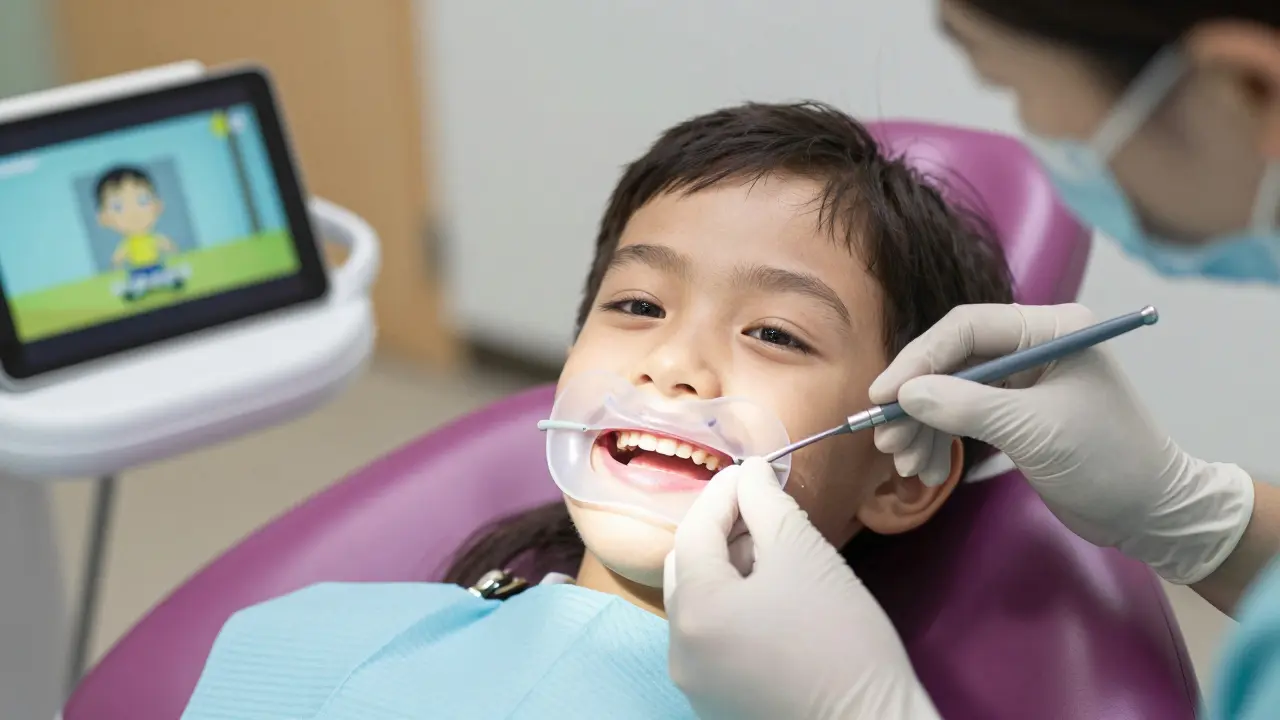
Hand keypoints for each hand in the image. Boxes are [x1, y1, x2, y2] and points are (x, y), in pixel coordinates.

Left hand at [664, 458, 938, 719]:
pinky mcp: (718, 701)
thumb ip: (768, 504)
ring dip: (729, 567)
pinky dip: (734, 606)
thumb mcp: (804, 555)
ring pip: (700, 603)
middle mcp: (680, 650)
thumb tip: (750, 473)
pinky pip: (713, 637)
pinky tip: (773, 595)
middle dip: (723, 530)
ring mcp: (696, 682)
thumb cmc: (842, 640)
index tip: (755, 468)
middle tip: (764, 508)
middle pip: (688, 567)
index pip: (695, 531)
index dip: (724, 492)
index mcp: (693, 612)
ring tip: (774, 550)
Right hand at [869, 302, 1254, 584]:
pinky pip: (961, 416)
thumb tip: (905, 395)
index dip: (919, 360)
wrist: (1151, 514)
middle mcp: (1032, 346)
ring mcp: (1022, 381)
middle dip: (916, 402)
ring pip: (950, 392)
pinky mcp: (1014, 414)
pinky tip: (928, 471)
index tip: (883, 397)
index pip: (966, 328)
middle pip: (952, 360)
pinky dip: (939, 442)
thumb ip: (967, 406)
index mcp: (1050, 329)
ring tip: (906, 465)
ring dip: (922, 428)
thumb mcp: (1034, 430)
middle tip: (887, 441)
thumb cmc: (1107, 461)